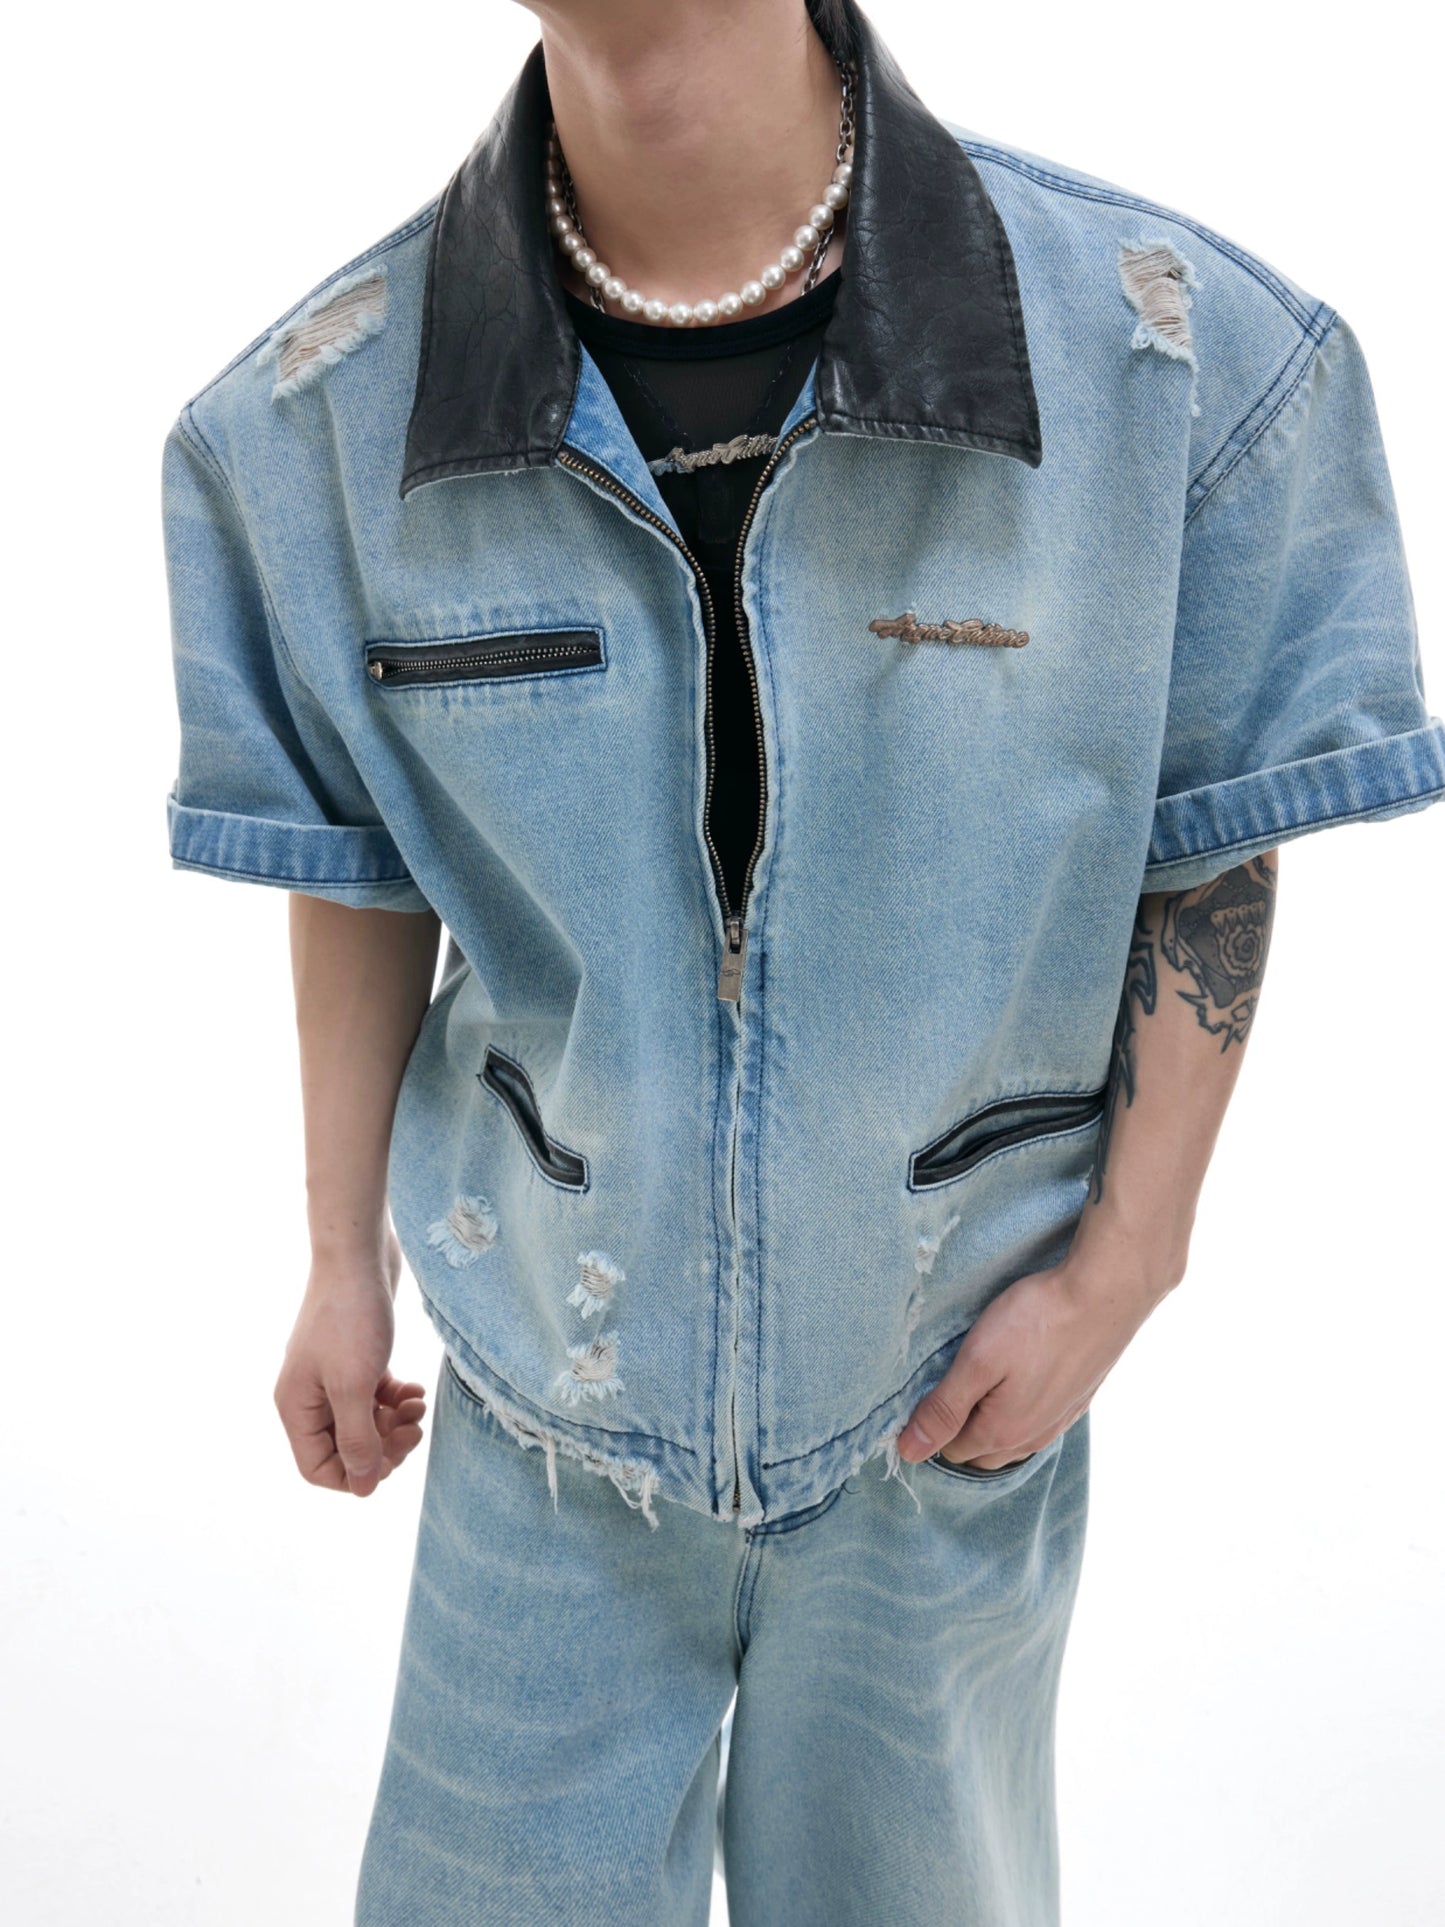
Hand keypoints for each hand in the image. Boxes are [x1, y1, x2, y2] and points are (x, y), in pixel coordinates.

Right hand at [274, 1227, 427, 1495]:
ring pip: (365, 1423)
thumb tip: (363, 1487)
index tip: (390, 1458)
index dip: (355, 1474)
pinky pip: (375, 1397)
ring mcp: (332, 1376)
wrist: (359, 1254)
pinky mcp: (355, 1358)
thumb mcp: (354, 1385)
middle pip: (345, 1448)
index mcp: (296, 1407)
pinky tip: (414, 1389)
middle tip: (412, 1431)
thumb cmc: (351, 1317)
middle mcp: (309, 1395)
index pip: (318, 1468)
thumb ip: (356, 1439)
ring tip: (417, 1406)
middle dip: (382, 1446)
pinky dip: (395, 1399)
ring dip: (394, 1423)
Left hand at [895, 1250, 1172, 1466]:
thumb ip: (943, 1409)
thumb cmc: (1036, 1319)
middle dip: (959, 1430)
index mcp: (1002, 1432)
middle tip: (948, 1385)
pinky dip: (1019, 1414)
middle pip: (981, 1451)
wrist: (1106, 1294)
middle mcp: (1033, 1436)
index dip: (931, 1424)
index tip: (925, 1389)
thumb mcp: (977, 1360)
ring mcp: (1059, 1420)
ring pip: (1012, 1441)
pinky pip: (1038, 1423)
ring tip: (979, 1385)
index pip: (950, 1449)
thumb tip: (908, 1451)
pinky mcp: (1077, 1400)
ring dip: (990, 1424)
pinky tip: (1017, 1384)